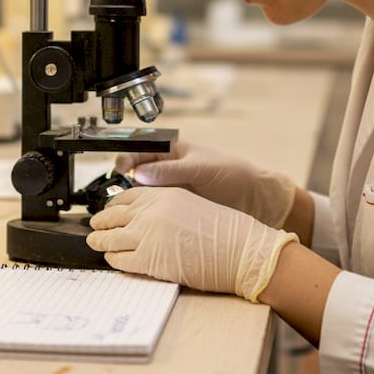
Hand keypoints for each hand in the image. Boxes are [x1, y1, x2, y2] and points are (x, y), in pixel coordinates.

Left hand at [87, 186, 297, 301]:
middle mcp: (151, 212)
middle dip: (100, 223)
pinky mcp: (149, 260)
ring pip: (109, 238)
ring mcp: (147, 236)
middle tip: (95, 226)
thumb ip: (166, 206)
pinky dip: (112, 260)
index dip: (112, 205)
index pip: (125, 197)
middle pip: (112, 216)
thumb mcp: (191, 204)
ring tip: (95, 243)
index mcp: (162, 195)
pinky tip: (112, 259)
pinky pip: (120, 259)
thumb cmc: (225, 231)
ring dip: (99, 242)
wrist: (240, 251)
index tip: (108, 210)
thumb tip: (147, 215)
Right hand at [114, 141, 297, 227]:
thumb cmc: (232, 173)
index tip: (122, 171)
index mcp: (171, 151)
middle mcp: (166, 170)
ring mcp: (169, 190)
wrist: (255, 198)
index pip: (139, 152)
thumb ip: (170, 170)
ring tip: (126, 211)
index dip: (126, 160)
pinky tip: (141, 221)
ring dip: (132, 202)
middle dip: (123, 183)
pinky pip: (153, 210)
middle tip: (118, 196)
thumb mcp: (200, 168)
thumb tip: (139, 174)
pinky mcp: (174, 208)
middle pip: (134, 175)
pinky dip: (145, 215)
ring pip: (141, 195)